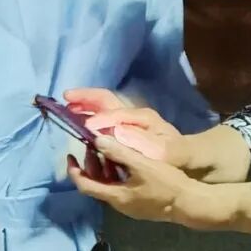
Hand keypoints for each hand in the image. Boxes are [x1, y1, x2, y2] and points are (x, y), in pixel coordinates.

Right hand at [65, 88, 185, 166]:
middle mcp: (133, 112)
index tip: (86, 126)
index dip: (100, 119)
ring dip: (85, 102)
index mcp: (141, 117)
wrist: (184, 153)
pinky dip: (89, 110)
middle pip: (106, 98)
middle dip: (85, 96)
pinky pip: (103, 111)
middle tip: (66, 97)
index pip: (115, 113)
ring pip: (102, 103)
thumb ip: (140, 143)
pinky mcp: (125, 122)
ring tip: (67, 105)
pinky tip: (79, 116)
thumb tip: (115, 133)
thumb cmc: (173, 154)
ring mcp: (128, 115)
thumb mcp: (162, 152)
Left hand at [68, 136, 199, 224]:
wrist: (190, 203)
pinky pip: (119, 187)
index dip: (74, 171)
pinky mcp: (139, 203)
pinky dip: (116, 173)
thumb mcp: (142, 164)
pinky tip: (125, 160)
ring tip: (107, 148)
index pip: (85, 185)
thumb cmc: (166, 183)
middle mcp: (118, 204)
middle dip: (90, 164)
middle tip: (92, 145)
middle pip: (96, 184)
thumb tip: (97, 139)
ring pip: (108, 185)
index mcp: (115, 196)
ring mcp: (129, 206)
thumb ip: (119, 152)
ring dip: (104, 167)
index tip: (70, 156)